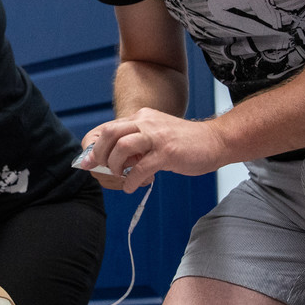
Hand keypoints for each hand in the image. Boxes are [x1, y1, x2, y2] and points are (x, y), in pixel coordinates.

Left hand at [80, 108, 224, 192]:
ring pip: (122, 147)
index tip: (89, 162)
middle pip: (110, 133)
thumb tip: (110, 162)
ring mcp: (157, 136)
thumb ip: (135, 145)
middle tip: (100, 169)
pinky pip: (141, 167)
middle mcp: (146, 122)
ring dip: (115, 166)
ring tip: (119, 177)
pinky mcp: (168, 152)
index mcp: (141, 117)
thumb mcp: (154, 136)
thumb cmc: (183, 143)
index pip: (107, 127)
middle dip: (99, 154)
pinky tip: (133, 187)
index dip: (93, 145)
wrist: (215, 141)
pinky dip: (132, 180)